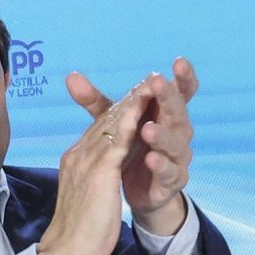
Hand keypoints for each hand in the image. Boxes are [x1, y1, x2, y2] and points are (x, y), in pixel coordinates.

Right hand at [38, 79, 153, 254]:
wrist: (67, 251)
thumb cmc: (80, 229)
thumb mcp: (88, 195)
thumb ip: (94, 177)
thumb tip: (102, 171)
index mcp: (76, 159)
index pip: (100, 128)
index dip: (119, 111)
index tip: (137, 96)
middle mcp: (78, 154)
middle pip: (105, 120)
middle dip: (127, 100)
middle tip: (147, 79)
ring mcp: (87, 162)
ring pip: (111, 125)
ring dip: (132, 103)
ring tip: (149, 83)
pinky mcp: (99, 173)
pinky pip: (118, 142)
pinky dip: (132, 123)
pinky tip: (145, 110)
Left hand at [66, 57, 196, 233]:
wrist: (137, 193)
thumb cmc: (133, 150)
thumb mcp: (115, 125)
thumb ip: (97, 102)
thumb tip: (71, 77)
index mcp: (166, 114)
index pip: (181, 92)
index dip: (183, 77)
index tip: (179, 61)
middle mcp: (177, 133)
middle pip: (178, 112)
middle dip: (168, 97)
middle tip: (157, 83)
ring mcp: (178, 158)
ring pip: (176, 144)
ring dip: (162, 135)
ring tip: (147, 129)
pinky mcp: (173, 181)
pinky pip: (171, 172)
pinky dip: (161, 165)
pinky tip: (151, 159)